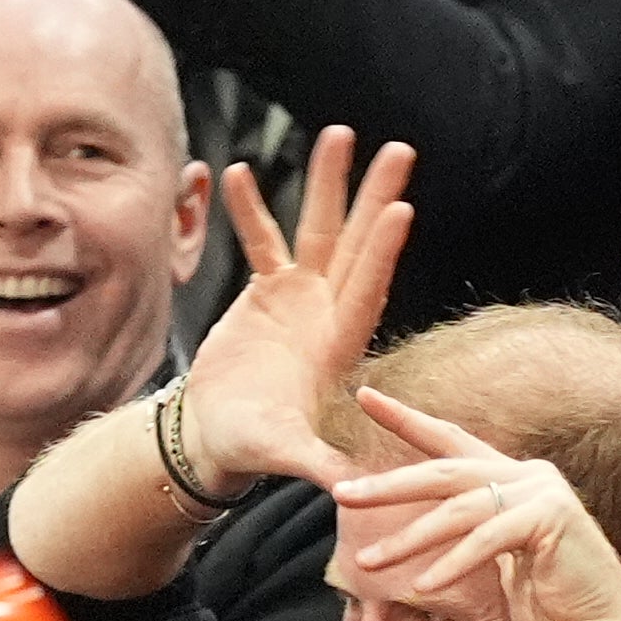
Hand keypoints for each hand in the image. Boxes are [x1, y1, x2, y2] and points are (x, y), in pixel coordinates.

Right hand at [176, 126, 414, 495]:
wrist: (219, 435)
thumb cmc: (252, 448)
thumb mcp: (286, 455)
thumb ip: (318, 464)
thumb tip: (350, 487)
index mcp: (338, 346)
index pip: (365, 289)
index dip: (382, 252)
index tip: (402, 209)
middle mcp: (326, 313)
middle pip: (356, 245)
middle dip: (375, 197)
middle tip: (399, 149)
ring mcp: (298, 297)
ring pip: (317, 230)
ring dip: (327, 185)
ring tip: (337, 133)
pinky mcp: (265, 293)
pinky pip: (260, 242)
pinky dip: (249, 210)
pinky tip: (236, 172)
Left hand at [334, 390, 620, 620]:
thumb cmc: (548, 603)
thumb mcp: (499, 557)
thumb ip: (472, 529)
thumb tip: (427, 522)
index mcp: (514, 478)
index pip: (449, 442)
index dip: (406, 418)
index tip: (364, 396)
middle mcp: (529, 476)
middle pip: (442, 472)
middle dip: (388, 484)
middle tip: (341, 491)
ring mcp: (543, 494)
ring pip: (456, 509)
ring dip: (408, 539)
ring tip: (368, 562)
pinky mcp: (551, 522)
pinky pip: (486, 540)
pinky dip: (452, 563)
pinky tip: (423, 586)